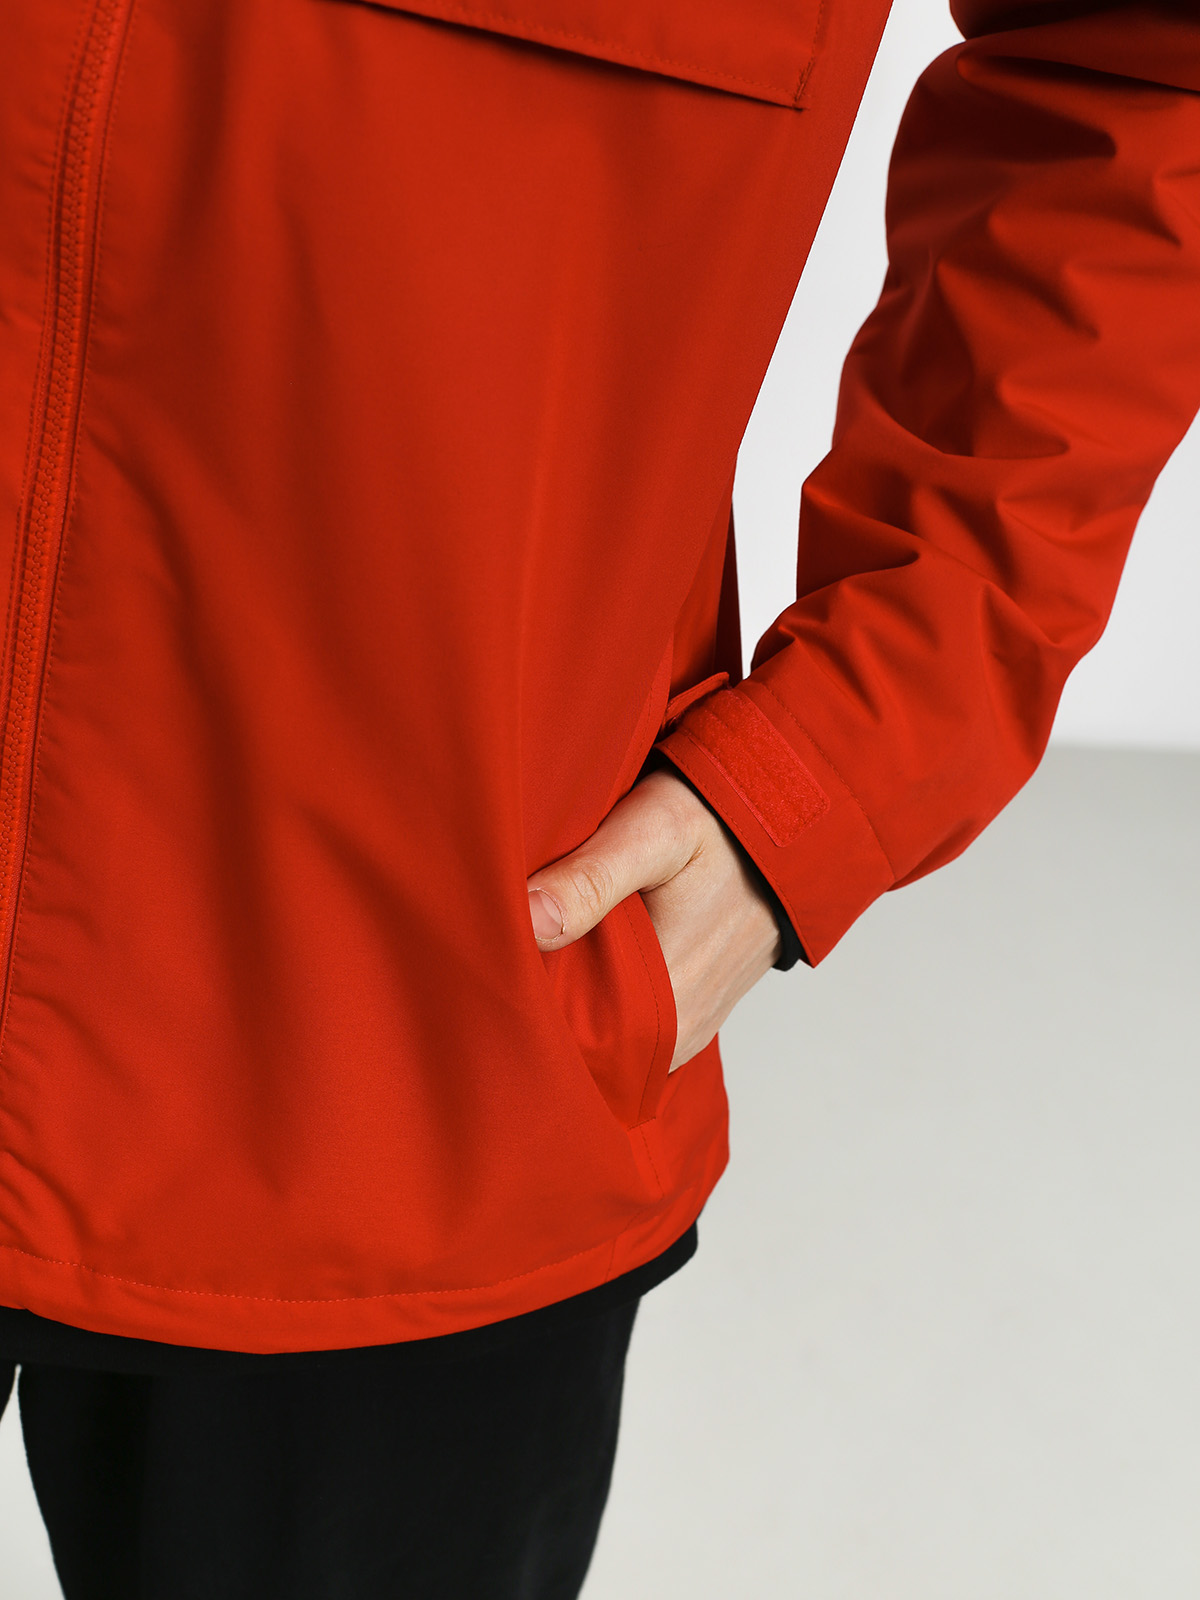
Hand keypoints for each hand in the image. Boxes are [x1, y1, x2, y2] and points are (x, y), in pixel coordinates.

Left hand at [526, 767, 781, 1071]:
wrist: (793, 830)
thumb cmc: (721, 825)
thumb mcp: (655, 832)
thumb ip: (592, 878)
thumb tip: (528, 921)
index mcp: (662, 1008)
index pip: (560, 1037)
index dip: (515, 999)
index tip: (482, 960)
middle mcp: (673, 1037)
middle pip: (576, 1039)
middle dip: (535, 999)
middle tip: (499, 944)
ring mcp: (681, 1032)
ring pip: (599, 1032)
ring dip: (565, 997)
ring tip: (535, 946)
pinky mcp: (685, 1017)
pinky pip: (626, 1023)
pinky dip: (597, 995)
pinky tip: (576, 953)